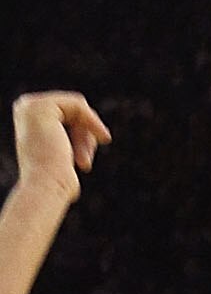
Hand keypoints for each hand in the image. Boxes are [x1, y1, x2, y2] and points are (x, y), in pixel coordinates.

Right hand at [11, 91, 109, 207]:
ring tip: (84, 162)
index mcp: (27, 118)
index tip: (86, 161)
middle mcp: (24, 107)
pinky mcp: (42, 106)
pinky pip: (78, 104)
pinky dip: (93, 122)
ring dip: (88, 135)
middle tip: (85, 164)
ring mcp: (31, 105)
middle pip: (73, 110)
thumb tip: (81, 152)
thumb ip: (67, 144)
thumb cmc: (55, 181)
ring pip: (78, 108)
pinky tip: (103, 139)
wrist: (45, 189)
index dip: (81, 134)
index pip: (66, 114)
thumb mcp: (63, 157)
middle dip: (86, 135)